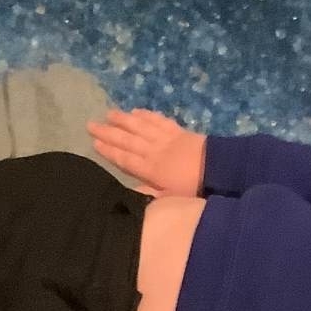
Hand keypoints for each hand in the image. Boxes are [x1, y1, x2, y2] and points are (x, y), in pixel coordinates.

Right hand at [87, 109, 205, 198]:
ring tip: (109, 113)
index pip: (125, 159)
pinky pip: (159, 121)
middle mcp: (154, 151)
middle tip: (90, 124)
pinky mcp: (179, 131)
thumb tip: (126, 194)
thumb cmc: (194, 188)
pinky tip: (137, 111)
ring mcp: (166, 139)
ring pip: (140, 126)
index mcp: (150, 170)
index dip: (109, 151)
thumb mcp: (169, 199)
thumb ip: (147, 195)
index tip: (94, 143)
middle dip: (108, 132)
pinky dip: (147, 115)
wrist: (219, 169)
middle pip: (127, 140)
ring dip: (123, 119)